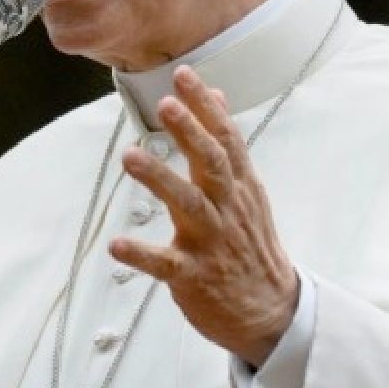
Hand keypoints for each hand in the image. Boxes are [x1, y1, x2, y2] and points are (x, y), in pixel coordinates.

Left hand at [110, 67, 298, 366]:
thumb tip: (215, 96)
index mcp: (239, 187)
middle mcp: (227, 209)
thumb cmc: (250, 244)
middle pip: (210, 164)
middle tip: (166, 104)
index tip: (184, 76)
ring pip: (187, 205)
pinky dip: (142, 254)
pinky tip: (117, 244)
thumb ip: (226, 145)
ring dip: (159, 179)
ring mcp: (211, 242)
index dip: (205, 107)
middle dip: (189, 133)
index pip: (225, 139)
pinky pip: (166, 263)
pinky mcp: (194, 276)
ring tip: (130, 157)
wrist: (270, 311)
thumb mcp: (247, 190)